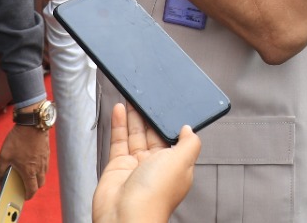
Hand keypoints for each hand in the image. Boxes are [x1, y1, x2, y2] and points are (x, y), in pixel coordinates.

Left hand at [0, 122, 49, 198]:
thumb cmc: (18, 139)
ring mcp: (45, 159)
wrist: (32, 123)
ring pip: (44, 174)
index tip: (24, 196)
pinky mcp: (47, 152)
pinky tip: (33, 161)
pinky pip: (45, 165)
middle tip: (26, 186)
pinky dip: (41, 168)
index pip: (32, 189)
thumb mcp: (4, 156)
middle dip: (34, 187)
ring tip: (28, 173)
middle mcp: (39, 167)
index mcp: (29, 171)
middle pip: (40, 184)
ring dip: (38, 177)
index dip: (28, 195)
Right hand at [93, 103, 201, 222]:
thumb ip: (189, 143)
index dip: (170, 122)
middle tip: (147, 95)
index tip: (168, 104)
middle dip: (150, 115)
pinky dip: (119, 123)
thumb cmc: (154, 196)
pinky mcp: (117, 166)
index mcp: (176, 166)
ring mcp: (135, 166)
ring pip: (135, 134)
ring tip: (133, 96)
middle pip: (153, 133)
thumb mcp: (182, 162)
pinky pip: (119, 140)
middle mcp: (156, 166)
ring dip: (134, 115)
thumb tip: (189, 129)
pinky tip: (119, 109)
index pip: (174, 139)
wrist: (125, 217)